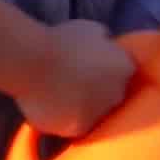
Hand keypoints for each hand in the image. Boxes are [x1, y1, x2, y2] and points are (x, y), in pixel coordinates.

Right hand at [10, 18, 137, 138]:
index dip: (106, 70)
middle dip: (98, 92)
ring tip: (58, 96)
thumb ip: (104, 41)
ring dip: (81, 108)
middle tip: (74, 83)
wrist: (33, 63)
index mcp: (125, 67)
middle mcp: (119, 94)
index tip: (90, 68)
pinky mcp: (79, 129)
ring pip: (93, 114)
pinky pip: (73, 126)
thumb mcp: (91, 29)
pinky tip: (49, 108)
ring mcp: (100, 115)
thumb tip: (106, 45)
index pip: (123, 73)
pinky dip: (63, 119)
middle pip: (112, 96)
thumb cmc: (61, 40)